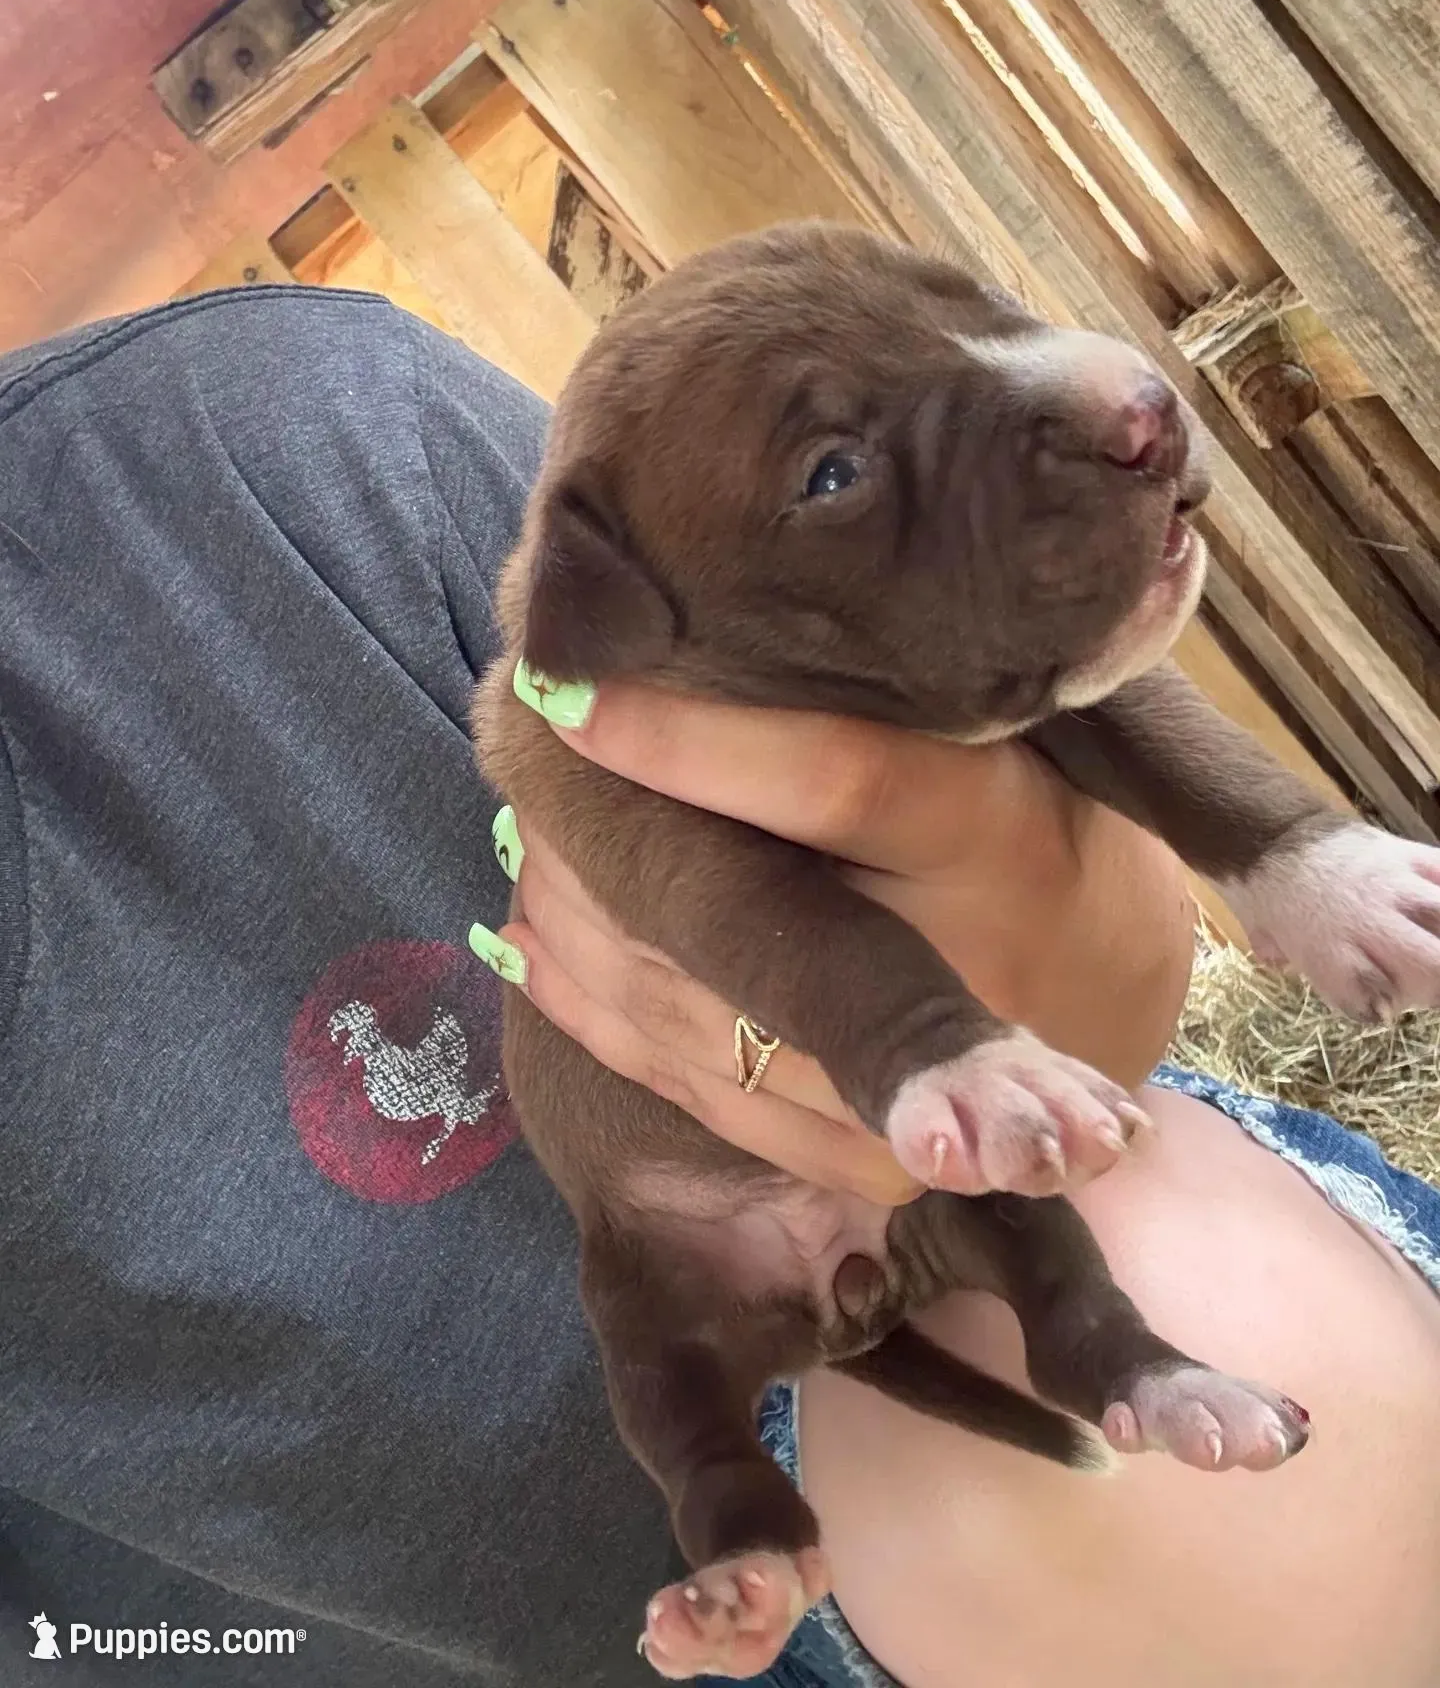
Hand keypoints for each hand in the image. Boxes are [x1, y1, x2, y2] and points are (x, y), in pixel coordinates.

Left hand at [496, 686, 1195, 1204]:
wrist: (1113, 990)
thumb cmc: (1044, 816)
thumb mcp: (1007, 729)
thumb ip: (896, 692)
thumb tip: (720, 603)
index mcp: (998, 836)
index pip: (834, 780)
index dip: (691, 742)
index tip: (573, 691)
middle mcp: (959, 976)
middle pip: (731, 922)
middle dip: (600, 853)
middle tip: (522, 764)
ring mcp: (909, 1094)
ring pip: (691, 1014)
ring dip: (582, 922)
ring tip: (526, 833)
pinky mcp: (859, 1162)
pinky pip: (693, 1090)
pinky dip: (597, 1011)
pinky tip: (531, 939)